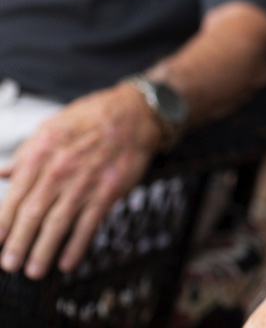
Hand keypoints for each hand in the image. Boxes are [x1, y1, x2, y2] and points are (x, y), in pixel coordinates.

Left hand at [0, 83, 162, 278]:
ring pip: (57, 224)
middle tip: (9, 264)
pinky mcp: (108, 191)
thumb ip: (26, 154)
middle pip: (32, 214)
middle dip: (18, 244)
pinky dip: (77, 246)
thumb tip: (2, 173)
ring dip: (43, 251)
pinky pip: (89, 224)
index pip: (14, 196)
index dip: (2, 223)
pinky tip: (67, 262)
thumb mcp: (51, 127)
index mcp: (41, 153)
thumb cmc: (90, 119)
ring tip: (33, 270)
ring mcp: (85, 182)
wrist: (134, 114)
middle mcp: (60, 169)